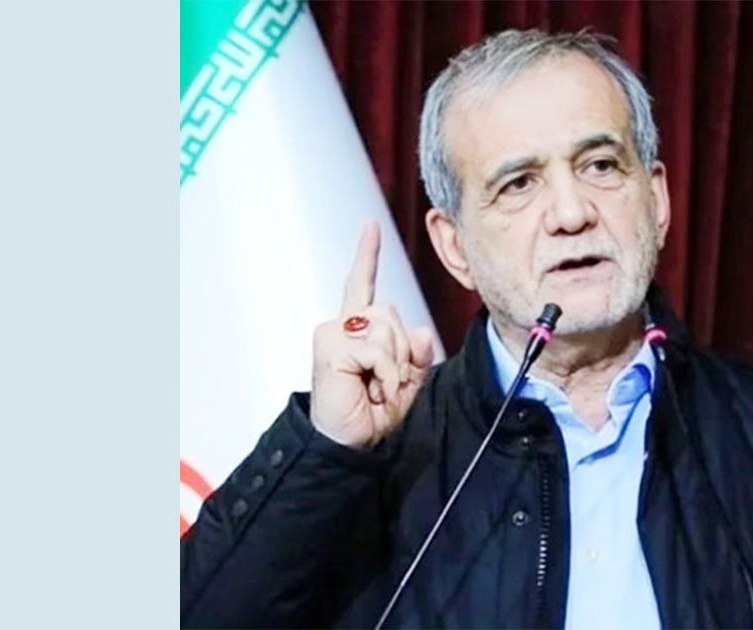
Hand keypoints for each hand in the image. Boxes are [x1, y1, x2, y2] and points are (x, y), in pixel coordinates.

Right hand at [310, 221, 435, 449]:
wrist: (349, 443)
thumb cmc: (369, 415)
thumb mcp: (405, 383)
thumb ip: (417, 356)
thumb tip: (422, 331)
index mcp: (356, 331)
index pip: (361, 285)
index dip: (366, 255)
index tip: (371, 227)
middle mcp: (341, 326)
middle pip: (391, 313)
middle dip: (402, 351)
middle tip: (386, 383)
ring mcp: (333, 333)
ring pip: (388, 329)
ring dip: (395, 366)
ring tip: (377, 388)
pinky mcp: (331, 345)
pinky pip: (378, 348)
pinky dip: (386, 374)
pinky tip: (372, 390)